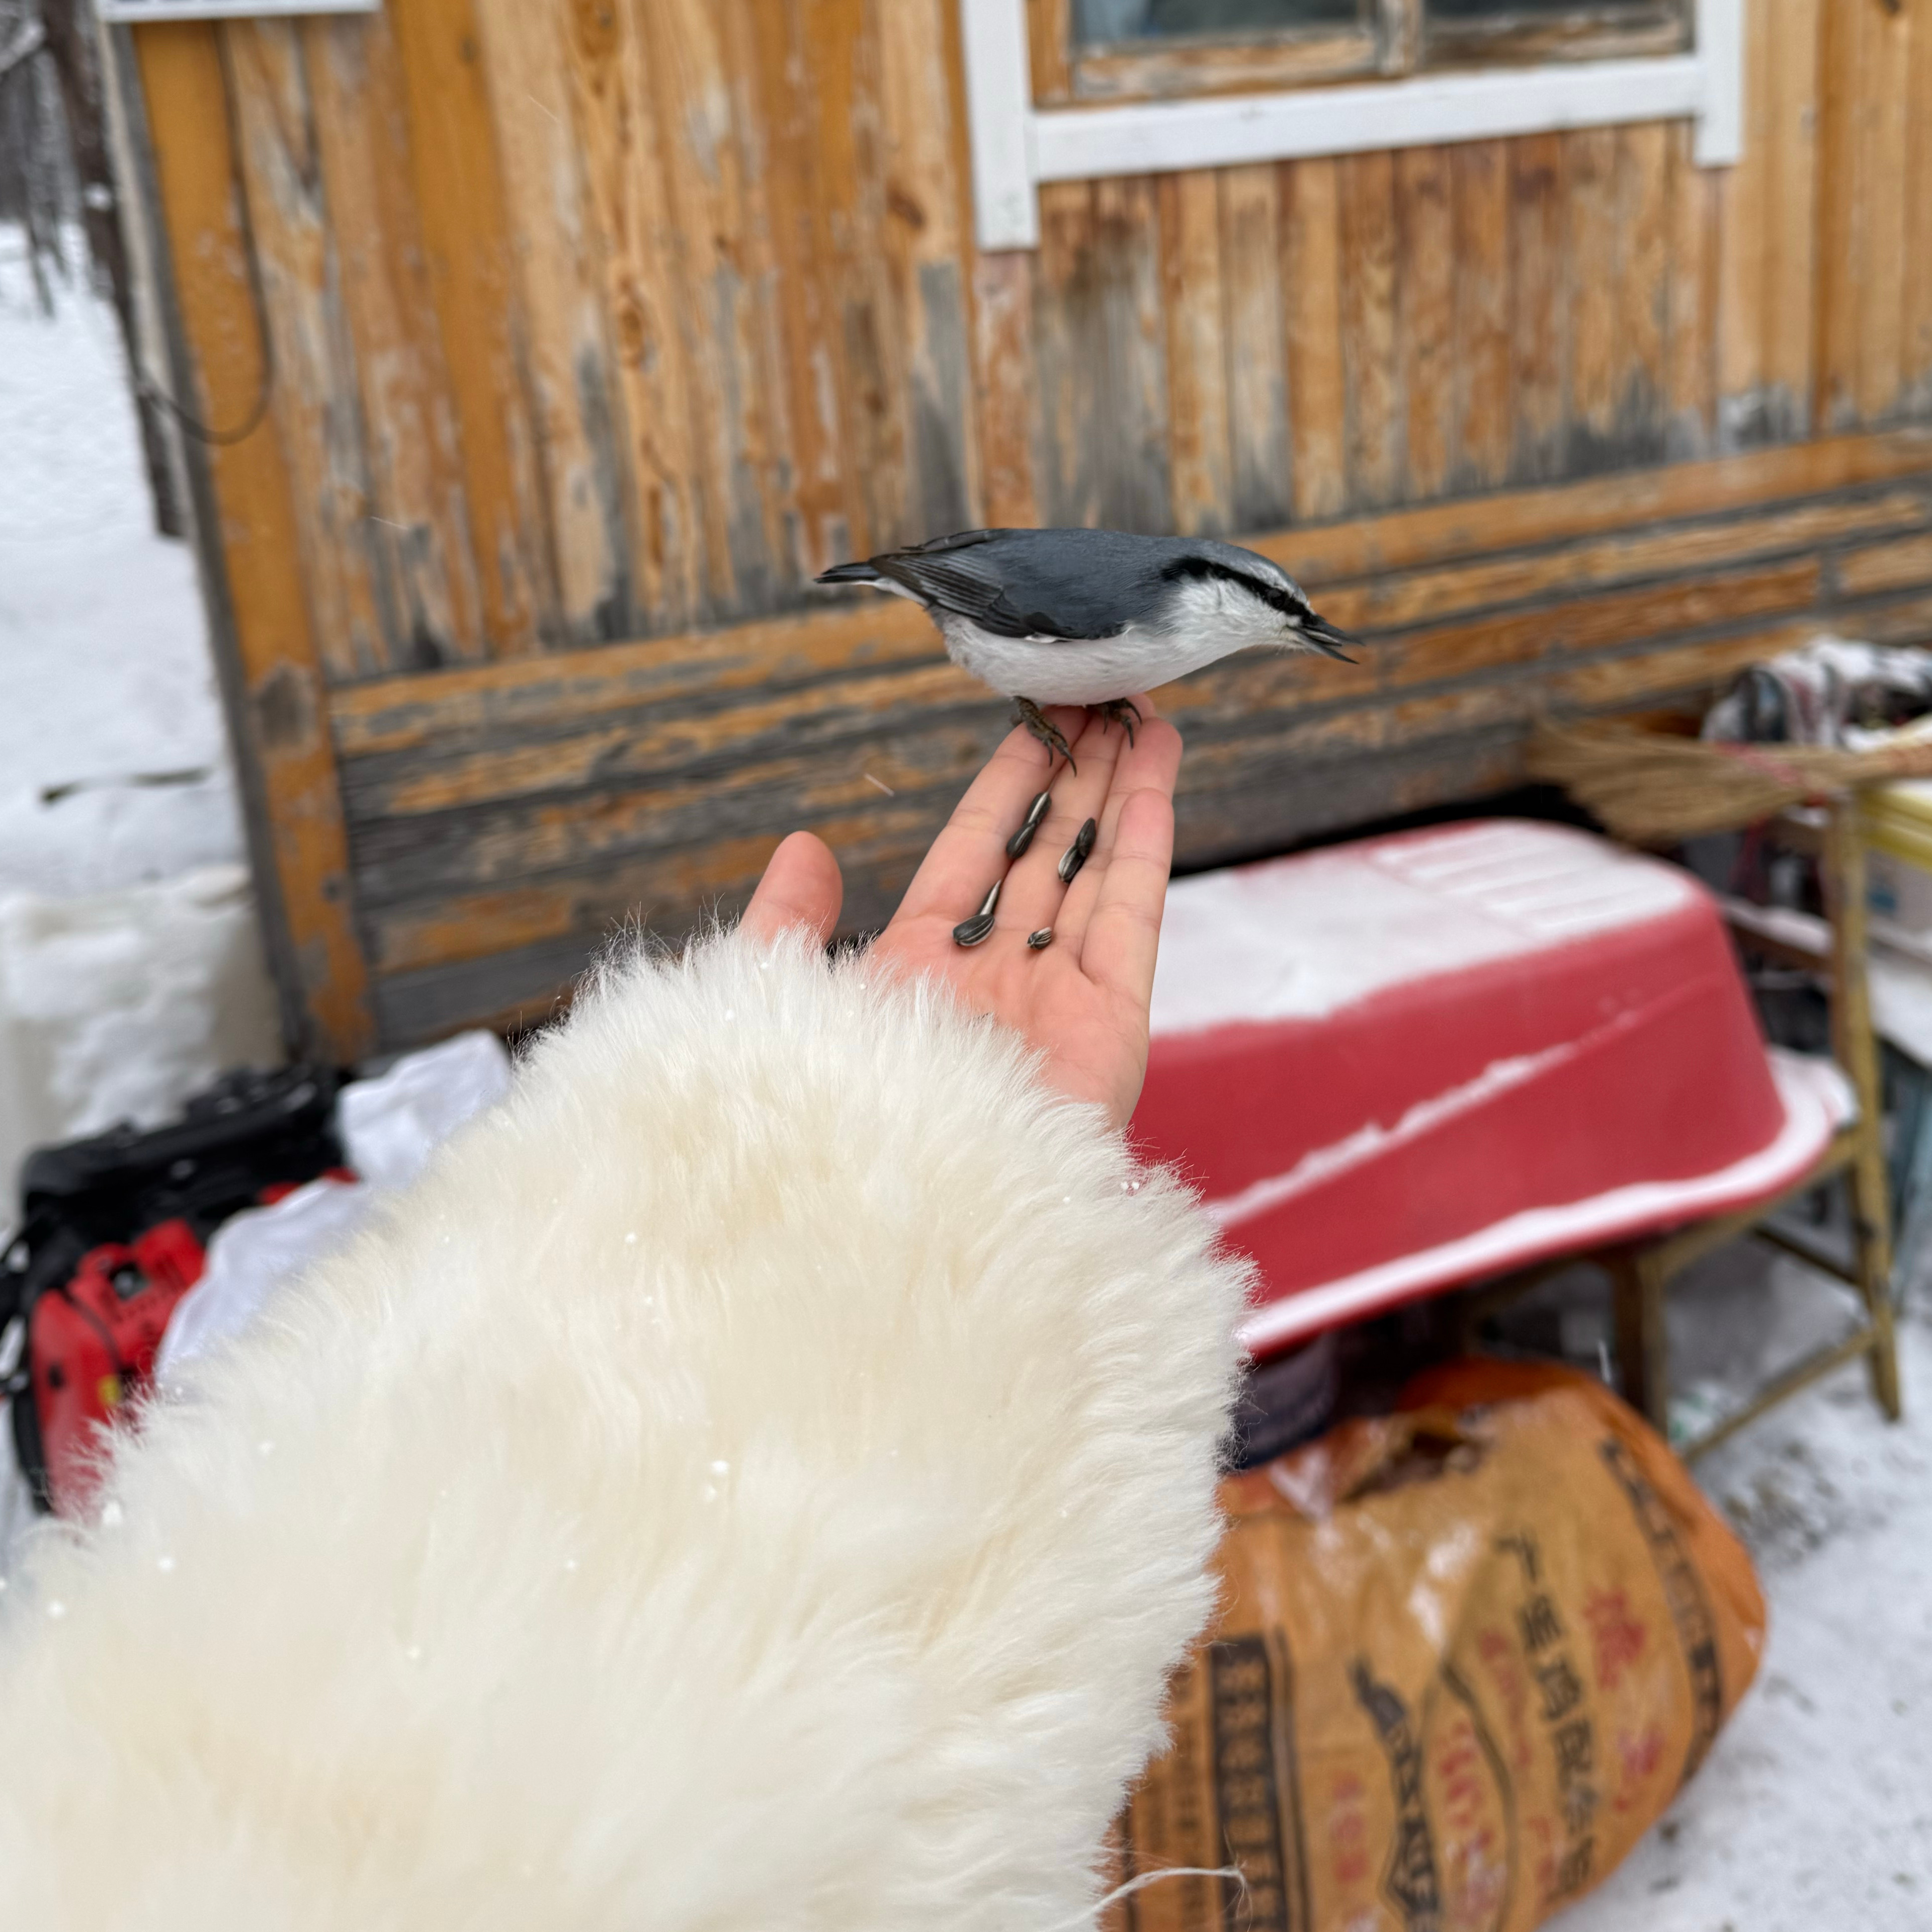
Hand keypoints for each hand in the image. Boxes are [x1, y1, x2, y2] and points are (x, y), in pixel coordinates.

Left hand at [740, 700, 1180, 1131]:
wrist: (883, 1235)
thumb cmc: (818, 1134)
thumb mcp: (774, 1008)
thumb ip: (786, 928)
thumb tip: (802, 846)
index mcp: (920, 978)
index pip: (972, 857)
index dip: (1006, 789)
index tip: (1037, 723)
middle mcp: (994, 985)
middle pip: (1046, 856)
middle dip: (1076, 778)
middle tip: (1102, 697)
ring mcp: (1056, 1004)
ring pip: (1095, 871)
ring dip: (1120, 792)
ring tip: (1142, 715)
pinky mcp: (1108, 1030)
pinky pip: (1131, 916)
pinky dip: (1146, 842)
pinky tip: (1157, 775)